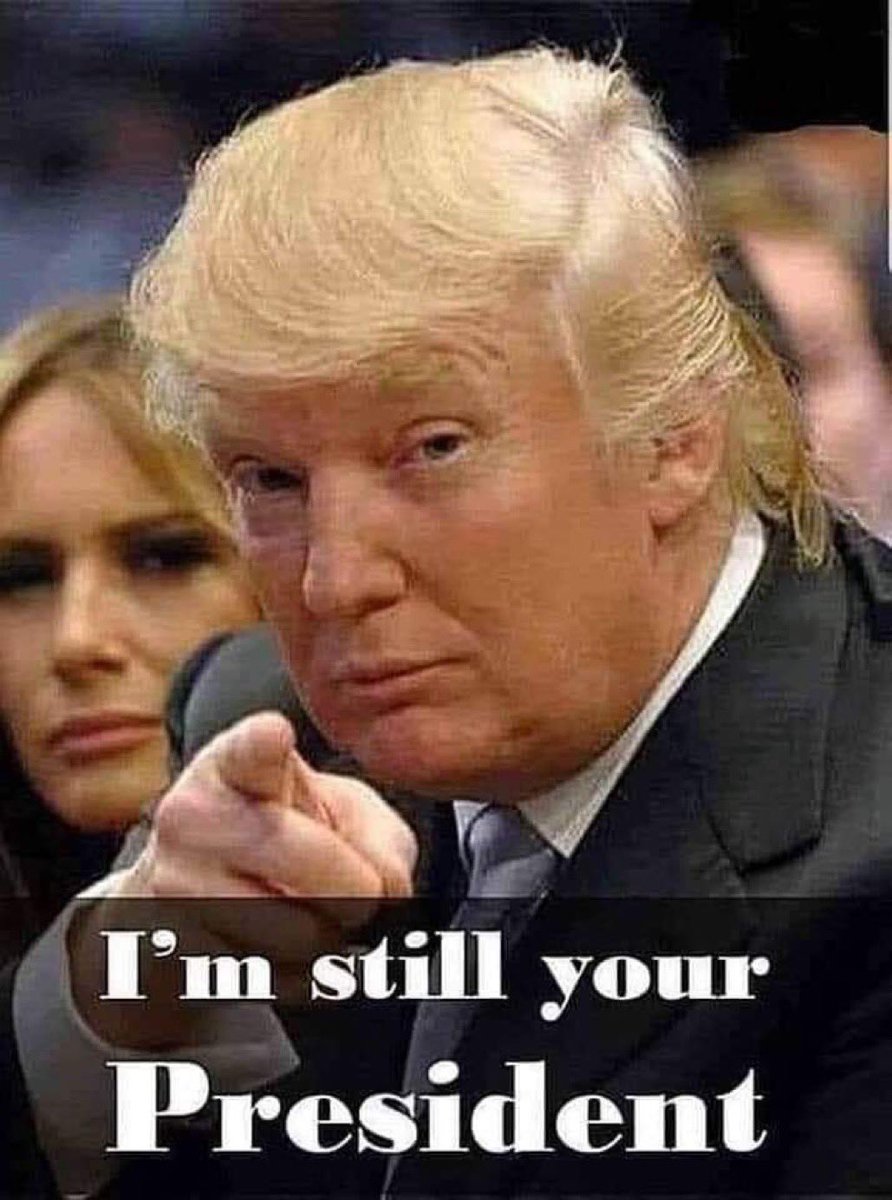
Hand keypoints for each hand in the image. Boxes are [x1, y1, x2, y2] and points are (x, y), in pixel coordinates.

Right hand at [71, 711, 416, 1045]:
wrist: (189, 897)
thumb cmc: (284, 835)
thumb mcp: (343, 813)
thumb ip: (380, 840)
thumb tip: (387, 893)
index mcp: (237, 762)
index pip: (249, 749)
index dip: (264, 743)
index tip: (275, 733)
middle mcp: (193, 815)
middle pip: (310, 863)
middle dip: (357, 891)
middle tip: (356, 891)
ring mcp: (175, 884)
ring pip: (301, 935)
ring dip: (331, 942)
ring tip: (310, 915)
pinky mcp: (174, 950)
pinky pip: (277, 981)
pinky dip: (302, 977)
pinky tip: (279, 948)